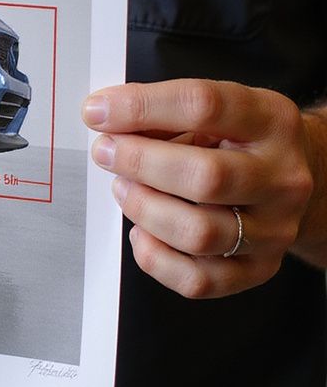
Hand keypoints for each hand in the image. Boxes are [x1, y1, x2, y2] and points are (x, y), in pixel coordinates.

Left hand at [81, 79, 314, 297]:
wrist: (289, 177)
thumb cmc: (238, 140)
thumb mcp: (215, 110)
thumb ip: (161, 111)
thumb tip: (104, 116)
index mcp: (270, 121)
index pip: (204, 107)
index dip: (140, 108)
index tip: (97, 111)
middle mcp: (281, 177)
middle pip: (205, 177)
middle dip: (139, 163)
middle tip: (105, 152)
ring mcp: (275, 229)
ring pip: (199, 233)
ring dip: (144, 208)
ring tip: (123, 188)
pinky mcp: (259, 268)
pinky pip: (198, 280)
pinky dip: (156, 257)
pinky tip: (142, 231)